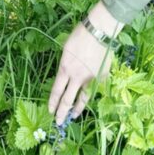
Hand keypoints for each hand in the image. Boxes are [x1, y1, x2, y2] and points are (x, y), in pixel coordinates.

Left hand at [48, 1, 121, 123]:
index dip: (53, 103)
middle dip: (62, 113)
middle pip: (68, 100)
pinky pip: (95, 88)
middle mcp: (77, 77)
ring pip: (83, 99)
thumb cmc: (79, 36)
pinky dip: (90, 93)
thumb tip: (66, 75)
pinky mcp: (102, 77)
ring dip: (77, 109)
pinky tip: (88, 98)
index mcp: (65, 69)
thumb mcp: (66, 50)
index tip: (51, 111)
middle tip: (59, 122)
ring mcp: (91, 78)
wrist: (99, 31)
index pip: (57, 91)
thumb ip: (65, 65)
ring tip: (73, 117)